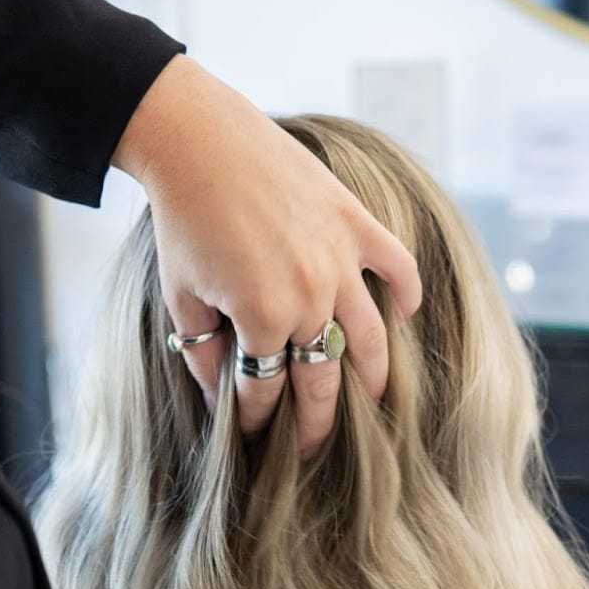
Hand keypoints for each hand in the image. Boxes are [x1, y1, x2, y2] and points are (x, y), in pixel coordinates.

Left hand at [112, 58, 422, 455]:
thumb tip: (219, 397)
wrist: (200, 141)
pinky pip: (398, 267)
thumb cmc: (183, 220)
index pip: (266, 389)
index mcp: (263, 318)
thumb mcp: (181, 296)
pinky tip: (405, 317)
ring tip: (370, 402)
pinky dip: (407, 294)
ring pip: (369, 338)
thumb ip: (203, 354)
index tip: (250, 432)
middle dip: (314, 423)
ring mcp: (340, 260)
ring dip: (371, 378)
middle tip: (310, 447)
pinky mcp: (356, 223)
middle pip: (322, 379)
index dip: (256, 417)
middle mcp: (310, 297)